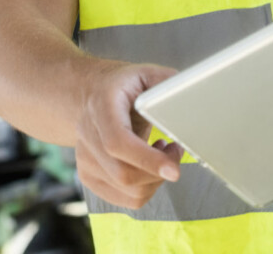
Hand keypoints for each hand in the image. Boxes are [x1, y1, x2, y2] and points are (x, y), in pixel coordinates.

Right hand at [74, 62, 184, 208]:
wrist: (90, 94)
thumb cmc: (122, 86)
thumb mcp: (145, 74)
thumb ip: (166, 84)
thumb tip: (187, 98)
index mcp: (101, 107)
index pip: (118, 142)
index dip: (147, 160)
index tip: (174, 170)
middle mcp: (87, 134)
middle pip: (123, 173)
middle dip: (159, 171)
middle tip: (175, 150)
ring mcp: (84, 159)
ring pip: (128, 190)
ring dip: (155, 179)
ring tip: (161, 152)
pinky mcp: (89, 177)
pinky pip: (125, 199)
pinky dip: (146, 188)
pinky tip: (147, 165)